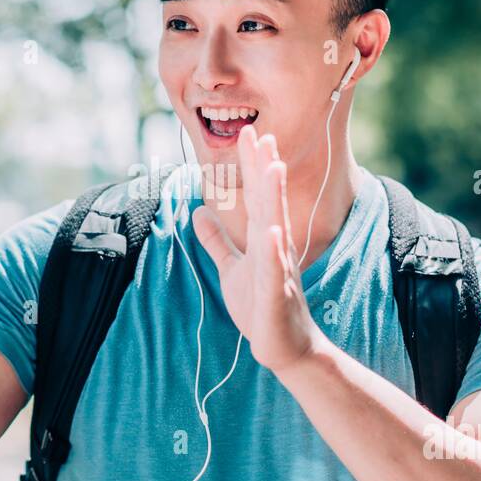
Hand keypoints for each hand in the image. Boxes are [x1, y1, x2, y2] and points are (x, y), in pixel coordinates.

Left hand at [192, 125, 323, 373]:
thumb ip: (216, 241)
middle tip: (261, 132)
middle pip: (267, 200)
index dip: (253, 165)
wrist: (283, 348)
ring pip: (275, 225)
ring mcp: (278, 268)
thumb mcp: (231, 269)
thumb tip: (197, 212)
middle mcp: (274, 247)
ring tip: (273, 165)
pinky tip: (272, 230)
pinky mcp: (277, 294)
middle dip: (264, 166)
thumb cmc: (260, 307)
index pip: (257, 195)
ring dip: (273, 195)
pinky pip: (275, 269)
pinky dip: (273, 249)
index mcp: (264, 239)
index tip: (250, 133)